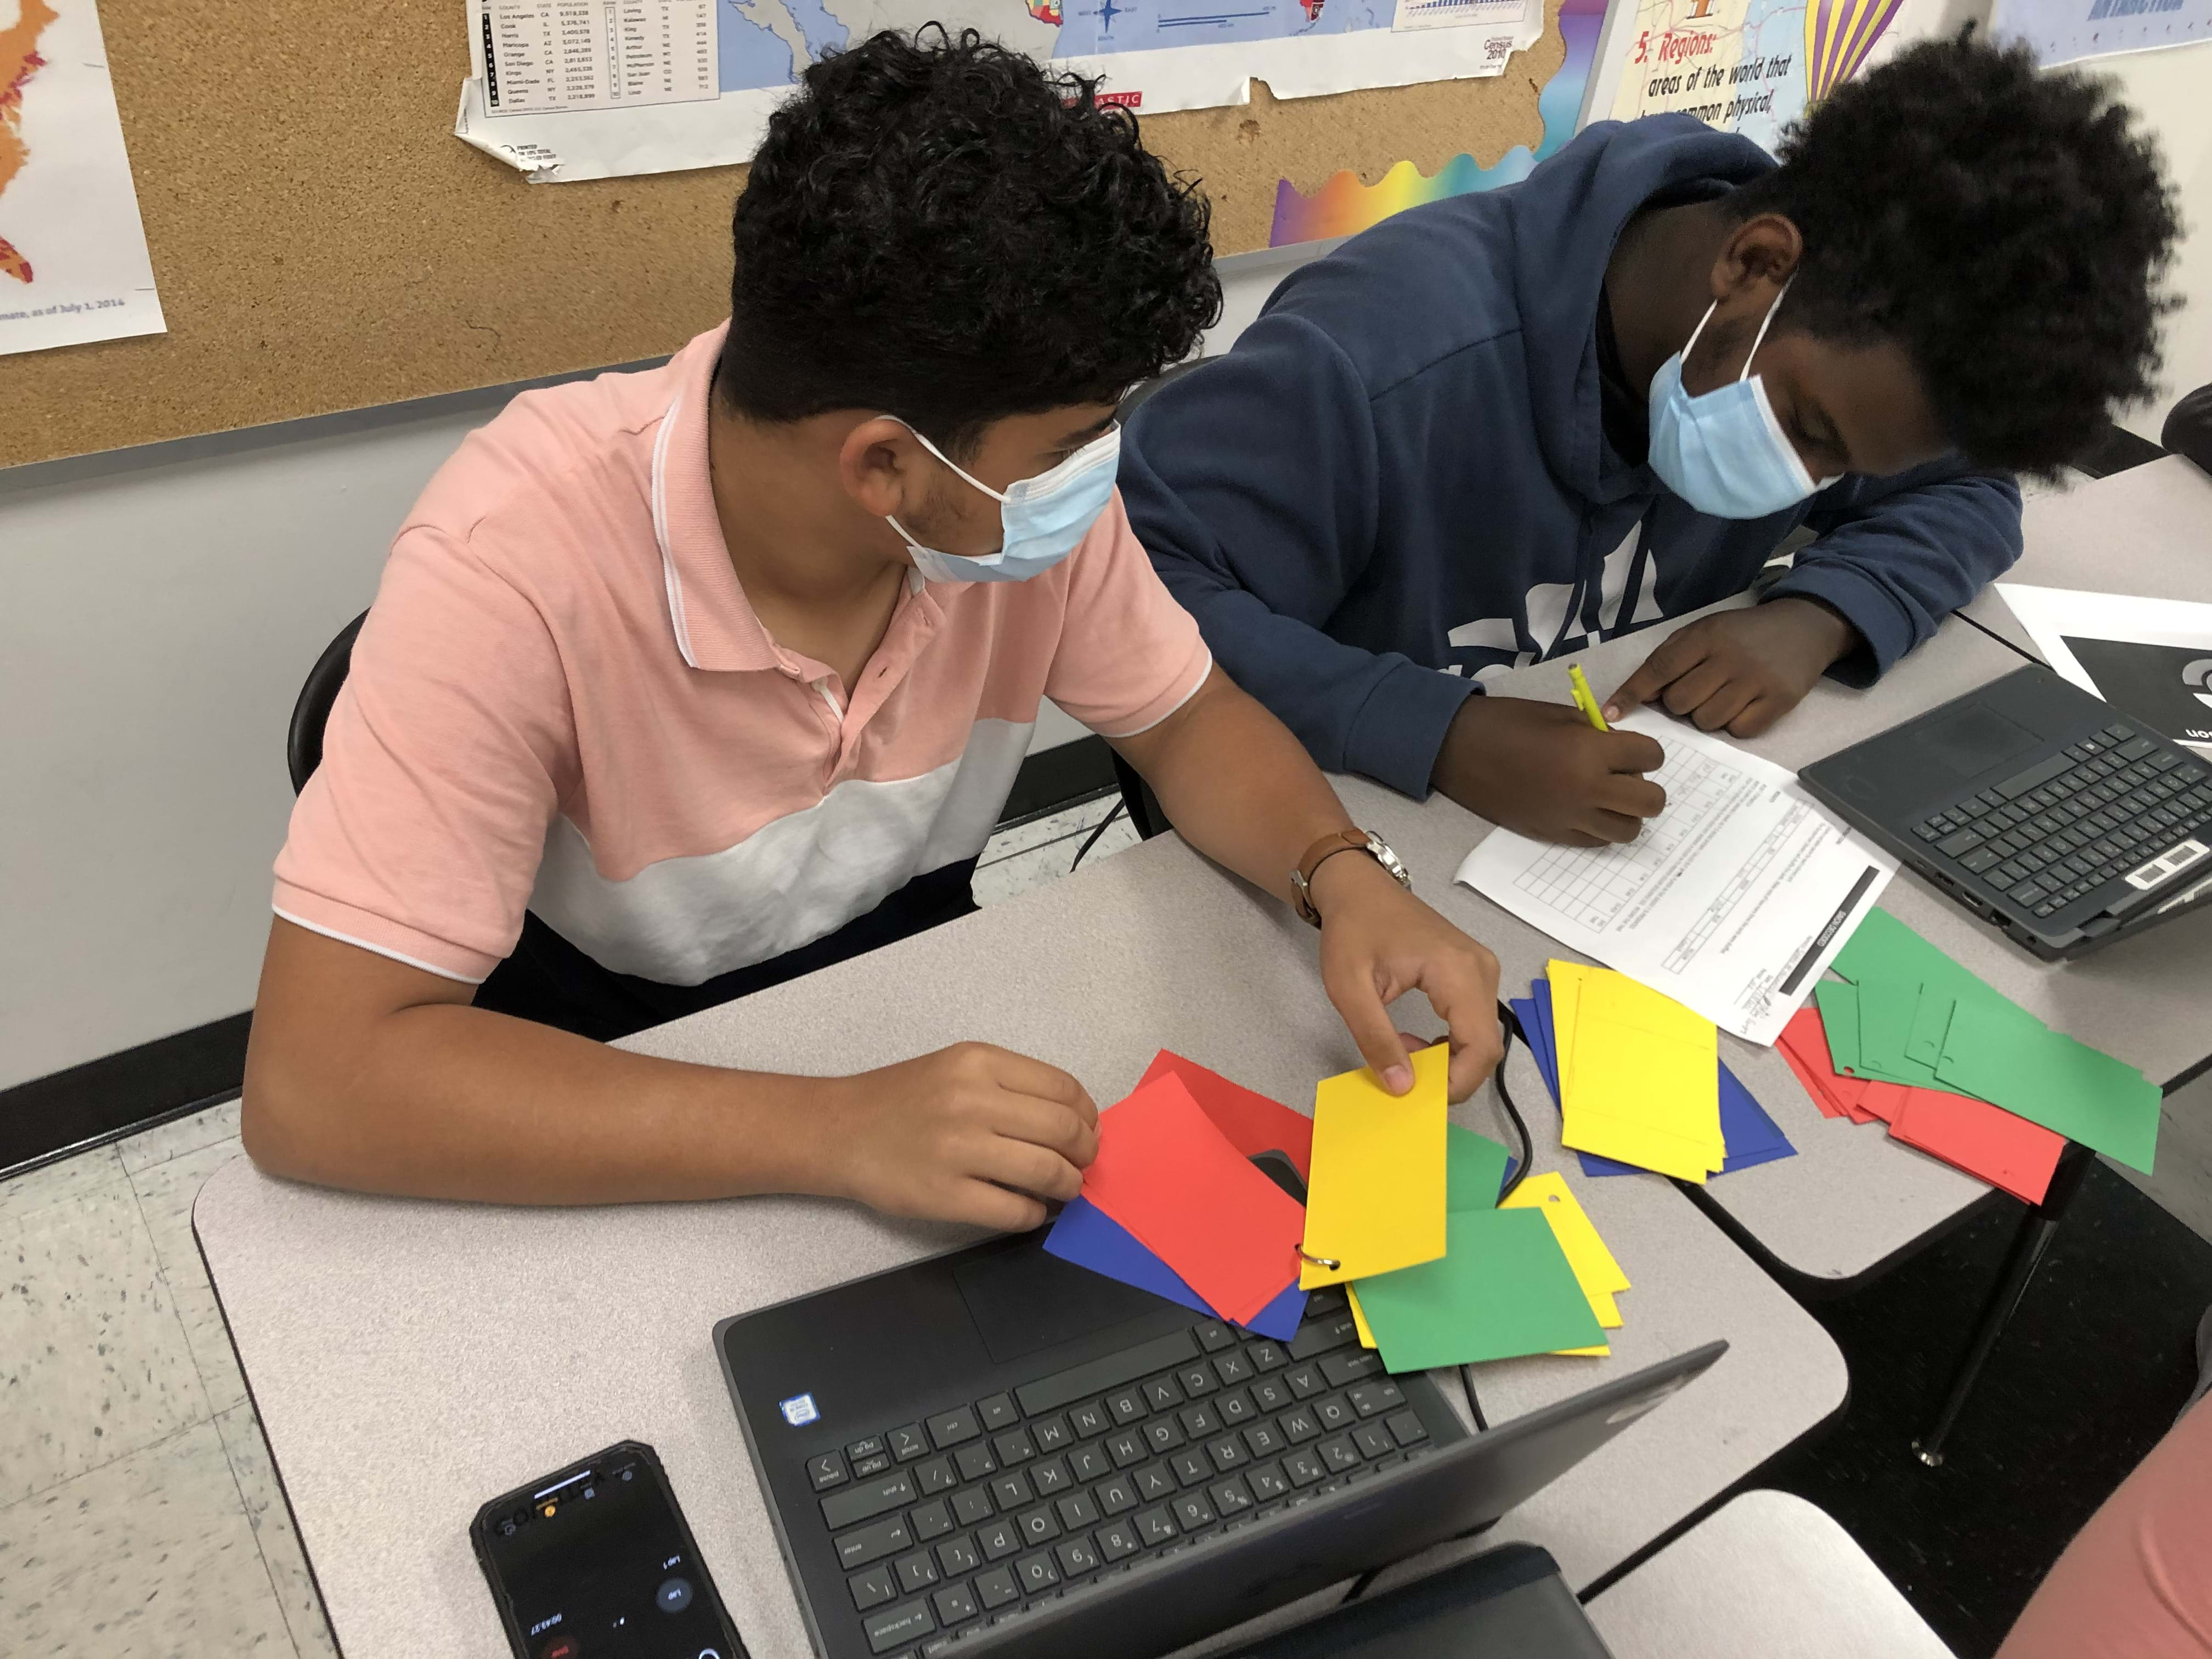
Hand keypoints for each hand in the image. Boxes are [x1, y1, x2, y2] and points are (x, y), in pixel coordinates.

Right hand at [813, 1043, 1097, 1230]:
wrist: (840, 1130)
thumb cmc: (902, 1099)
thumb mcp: (957, 1068)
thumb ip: (1011, 1086)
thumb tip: (1074, 1120)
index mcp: (979, 1062)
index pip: (1064, 1089)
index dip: (1088, 1116)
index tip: (1088, 1131)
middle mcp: (972, 1101)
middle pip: (1064, 1131)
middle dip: (1085, 1154)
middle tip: (1080, 1165)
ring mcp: (958, 1150)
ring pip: (1047, 1172)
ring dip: (1068, 1186)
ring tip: (1062, 1189)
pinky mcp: (945, 1195)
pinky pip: (1015, 1211)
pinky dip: (1034, 1214)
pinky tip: (1029, 1209)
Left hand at [1309, 853, 1503, 1101]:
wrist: (1359, 889)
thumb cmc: (1352, 930)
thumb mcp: (1349, 989)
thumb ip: (1375, 1039)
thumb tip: (1402, 1088)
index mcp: (1458, 971)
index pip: (1480, 1046)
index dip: (1457, 1083)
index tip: (1419, 1097)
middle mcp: (1482, 970)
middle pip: (1486, 1047)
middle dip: (1449, 1074)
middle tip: (1404, 1074)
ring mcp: (1483, 970)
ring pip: (1482, 1038)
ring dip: (1447, 1060)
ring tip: (1402, 1050)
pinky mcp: (1475, 974)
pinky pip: (1475, 1023)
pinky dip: (1450, 1043)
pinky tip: (1415, 1040)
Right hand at [1432, 695, 1666, 846]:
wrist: (1460, 750)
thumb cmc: (1508, 723)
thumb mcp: (1561, 715)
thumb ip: (1598, 735)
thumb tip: (1621, 753)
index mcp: (1590, 751)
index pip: (1651, 757)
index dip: (1646, 751)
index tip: (1632, 750)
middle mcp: (1587, 789)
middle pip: (1650, 802)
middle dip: (1647, 788)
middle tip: (1627, 777)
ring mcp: (1571, 817)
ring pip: (1628, 830)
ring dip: (1626, 813)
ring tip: (1608, 798)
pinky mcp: (1554, 834)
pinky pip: (1597, 841)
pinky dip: (1600, 827)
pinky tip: (1586, 810)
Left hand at [1605, 599, 1858, 736]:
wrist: (1804, 628)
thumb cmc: (1742, 634)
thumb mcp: (1704, 631)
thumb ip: (1669, 659)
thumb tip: (1634, 698)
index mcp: (1706, 636)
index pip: (1659, 669)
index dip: (1632, 693)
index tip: (1611, 713)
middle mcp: (1730, 657)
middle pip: (1680, 703)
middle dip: (1680, 704)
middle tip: (1698, 690)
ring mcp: (1756, 680)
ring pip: (1706, 721)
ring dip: (1706, 716)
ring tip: (1722, 696)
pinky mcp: (1779, 701)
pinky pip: (1738, 731)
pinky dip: (1734, 724)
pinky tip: (1743, 705)